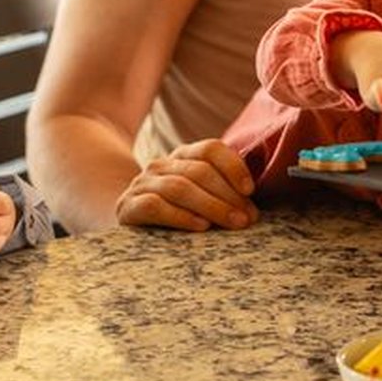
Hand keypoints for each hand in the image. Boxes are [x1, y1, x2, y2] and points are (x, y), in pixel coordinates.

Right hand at [115, 139, 256, 231]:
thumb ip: (224, 195)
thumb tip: (254, 211)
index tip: (250, 190)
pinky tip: (201, 227)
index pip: (210, 149)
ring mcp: (141, 184)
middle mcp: (160, 164)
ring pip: (180, 188)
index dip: (233, 166)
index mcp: (182, 156)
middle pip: (199, 171)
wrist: (132, 231)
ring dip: (212, 206)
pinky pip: (155, 206)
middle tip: (248, 218)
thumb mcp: (200, 199)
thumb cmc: (177, 216)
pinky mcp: (127, 207)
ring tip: (233, 223)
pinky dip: (181, 216)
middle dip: (228, 195)